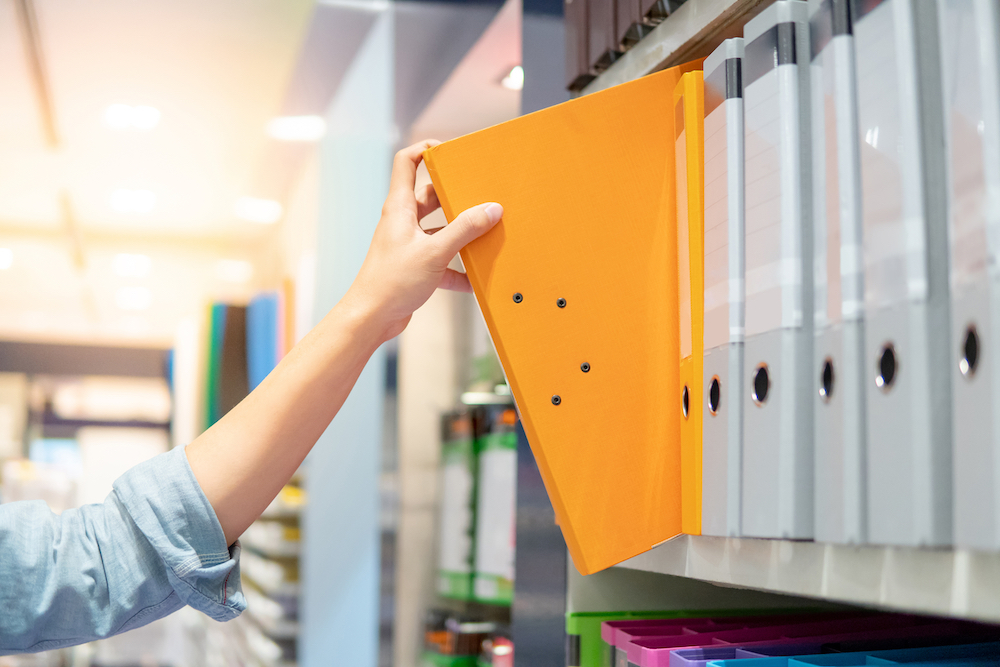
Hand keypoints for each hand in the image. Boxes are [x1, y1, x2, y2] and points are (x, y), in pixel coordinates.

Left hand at [343, 139, 502, 341]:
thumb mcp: (434, 252)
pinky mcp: (416, 267)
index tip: (451, 150)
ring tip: (485, 232)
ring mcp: (409, 244)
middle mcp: (402, 222)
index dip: (426, 150)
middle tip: (478, 193)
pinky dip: (459, 268)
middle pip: (430, 196)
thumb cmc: (391, 282)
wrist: (371, 318)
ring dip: (461, 233)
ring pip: (440, 229)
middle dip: (455, 195)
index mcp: (400, 208)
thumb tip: (491, 210)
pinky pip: (442, 260)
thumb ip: (464, 230)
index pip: (407, 163)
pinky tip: (476, 279)